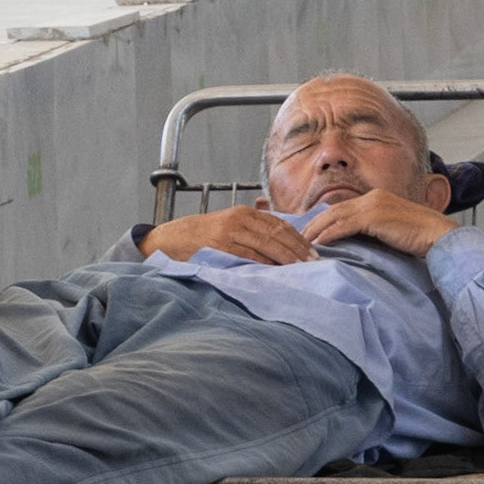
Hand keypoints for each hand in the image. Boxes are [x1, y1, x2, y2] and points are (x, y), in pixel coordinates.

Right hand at [138, 206, 317, 264]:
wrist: (169, 239)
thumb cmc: (200, 237)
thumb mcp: (227, 227)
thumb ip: (250, 233)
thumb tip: (278, 247)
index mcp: (243, 213)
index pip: (279, 224)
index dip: (298, 237)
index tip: (313, 250)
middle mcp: (239, 219)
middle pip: (276, 233)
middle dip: (297, 248)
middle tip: (314, 261)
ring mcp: (229, 232)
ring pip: (266, 243)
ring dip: (286, 256)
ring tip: (301, 267)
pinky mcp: (220, 246)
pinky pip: (248, 254)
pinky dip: (264, 262)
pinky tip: (277, 270)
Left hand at [300, 189, 458, 256]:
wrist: (439, 237)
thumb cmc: (419, 239)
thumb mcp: (391, 232)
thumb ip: (373, 232)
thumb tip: (356, 245)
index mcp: (376, 198)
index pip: (342, 208)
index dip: (323, 220)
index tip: (309, 232)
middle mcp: (372, 197)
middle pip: (333, 210)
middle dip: (313, 224)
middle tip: (297, 237)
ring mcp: (373, 205)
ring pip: (335, 216)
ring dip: (316, 230)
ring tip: (302, 242)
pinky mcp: (375, 217)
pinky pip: (345, 225)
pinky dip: (329, 234)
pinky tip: (318, 243)